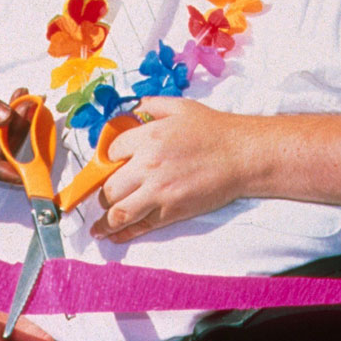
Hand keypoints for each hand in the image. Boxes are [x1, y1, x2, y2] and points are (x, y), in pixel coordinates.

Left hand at [92, 96, 256, 241]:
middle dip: (103, 195)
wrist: (243, 155)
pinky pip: (140, 226)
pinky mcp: (172, 211)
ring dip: (104, 223)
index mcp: (148, 137)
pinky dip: (124, 233)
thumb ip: (151, 106)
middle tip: (105, 197)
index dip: (108, 160)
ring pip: (118, 212)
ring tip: (97, 229)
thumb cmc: (215, 130)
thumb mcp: (181, 107)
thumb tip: (132, 110)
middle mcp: (148, 165)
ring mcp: (159, 192)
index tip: (110, 167)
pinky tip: (115, 235)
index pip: (111, 153)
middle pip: (109, 187)